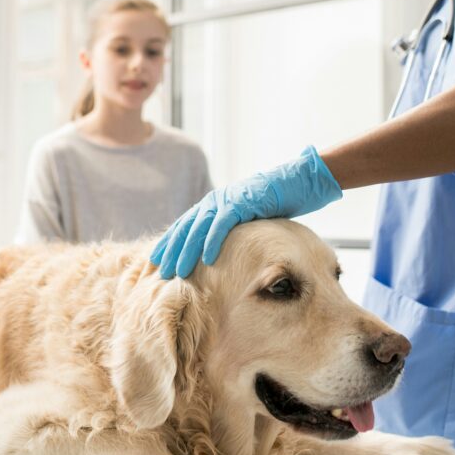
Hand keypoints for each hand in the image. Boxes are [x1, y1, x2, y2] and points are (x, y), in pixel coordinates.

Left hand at [150, 146, 341, 278]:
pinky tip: (206, 258)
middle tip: (161, 272)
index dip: (170, 243)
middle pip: (186, 228)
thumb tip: (219, 251)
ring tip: (177, 271)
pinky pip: (223, 224)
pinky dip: (212, 241)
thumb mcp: (247, 219)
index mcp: (213, 204)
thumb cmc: (275, 202)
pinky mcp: (242, 202)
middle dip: (172, 250)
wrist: (297, 181)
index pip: (185, 225)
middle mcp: (215, 201)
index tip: (157, 262)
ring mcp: (227, 200)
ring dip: (187, 250)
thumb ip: (230, 229)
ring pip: (199, 228)